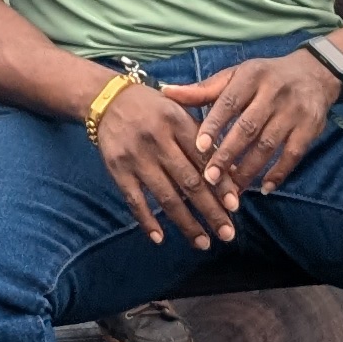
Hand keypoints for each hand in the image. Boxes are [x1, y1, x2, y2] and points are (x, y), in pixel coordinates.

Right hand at [91, 79, 239, 248]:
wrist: (107, 99)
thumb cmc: (153, 108)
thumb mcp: (180, 111)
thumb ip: (203, 138)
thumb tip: (230, 173)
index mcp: (178, 122)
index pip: (204, 159)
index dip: (221, 184)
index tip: (235, 207)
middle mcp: (158, 140)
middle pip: (189, 182)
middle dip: (211, 211)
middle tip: (228, 234)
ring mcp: (136, 157)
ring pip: (166, 196)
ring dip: (186, 223)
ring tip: (203, 242)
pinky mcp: (117, 169)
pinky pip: (134, 200)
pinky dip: (147, 221)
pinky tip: (160, 238)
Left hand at [182, 48, 342, 198]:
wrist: (314, 73)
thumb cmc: (264, 77)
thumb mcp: (236, 76)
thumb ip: (204, 90)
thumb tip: (166, 92)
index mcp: (250, 77)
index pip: (229, 102)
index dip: (214, 125)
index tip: (198, 147)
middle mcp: (273, 93)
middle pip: (248, 127)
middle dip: (228, 154)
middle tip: (209, 179)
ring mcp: (294, 111)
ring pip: (268, 145)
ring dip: (249, 170)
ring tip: (231, 191)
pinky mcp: (310, 128)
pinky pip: (293, 154)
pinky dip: (279, 173)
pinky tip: (264, 188)